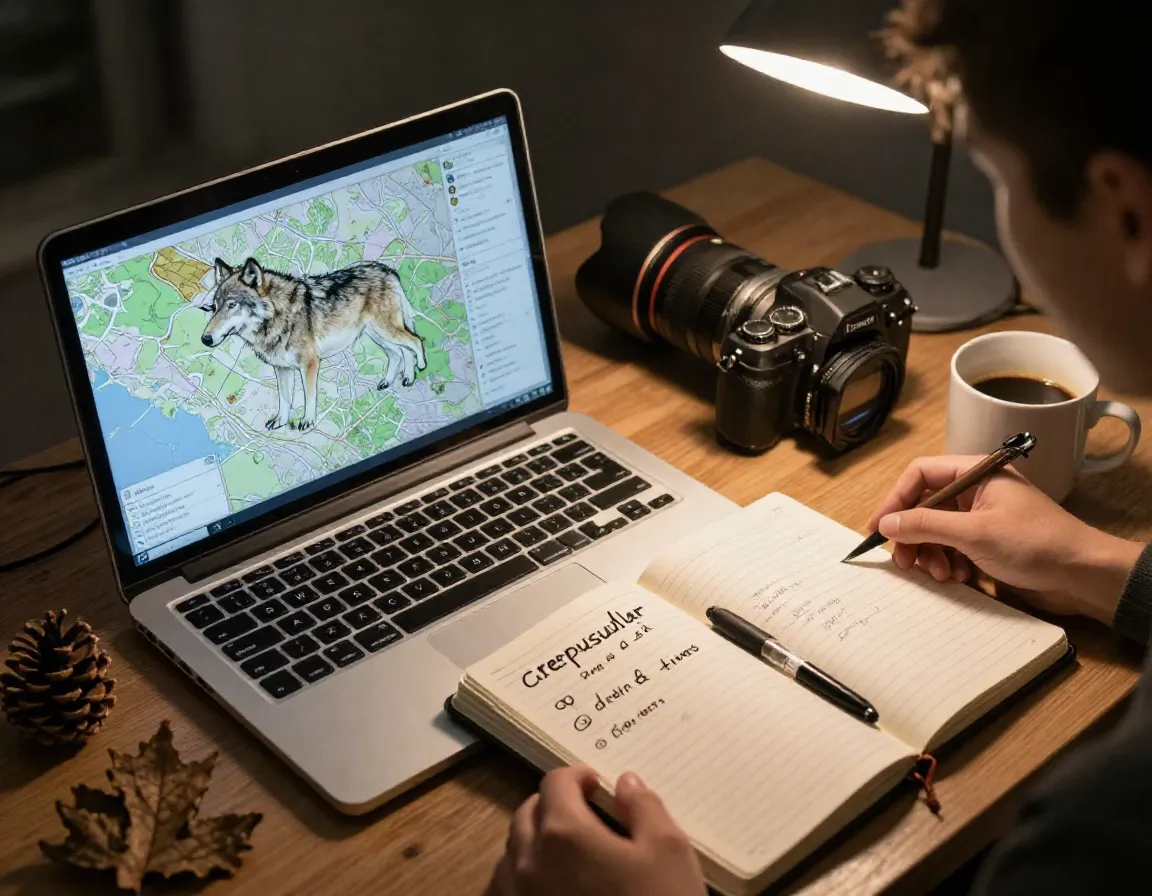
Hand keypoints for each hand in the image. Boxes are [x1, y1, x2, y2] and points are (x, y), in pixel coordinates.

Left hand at [488, 766, 704, 895]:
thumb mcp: (669, 850)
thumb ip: (644, 806)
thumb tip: (626, 783)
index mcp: (563, 831)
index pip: (556, 782)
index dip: (577, 776)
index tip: (596, 784)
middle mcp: (528, 860)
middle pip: (527, 813)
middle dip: (553, 804)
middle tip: (583, 812)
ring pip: (512, 852)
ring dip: (534, 839)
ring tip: (566, 850)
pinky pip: (507, 889)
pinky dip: (523, 876)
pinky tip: (551, 886)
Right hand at [868, 455, 1143, 624]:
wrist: (1083, 575)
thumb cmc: (1035, 544)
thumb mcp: (974, 533)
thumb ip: (925, 525)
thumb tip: (886, 524)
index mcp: (975, 473)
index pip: (920, 474)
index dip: (895, 499)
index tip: (878, 528)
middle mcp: (976, 491)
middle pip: (925, 505)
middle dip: (913, 534)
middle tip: (904, 561)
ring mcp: (982, 517)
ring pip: (936, 530)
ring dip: (930, 553)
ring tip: (938, 574)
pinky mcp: (988, 543)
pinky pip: (953, 547)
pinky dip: (948, 562)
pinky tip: (956, 577)